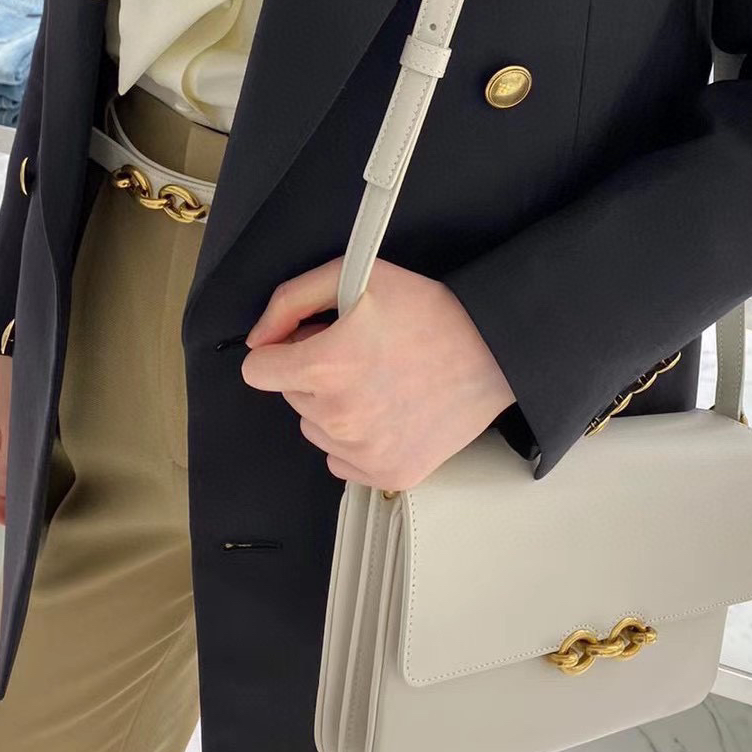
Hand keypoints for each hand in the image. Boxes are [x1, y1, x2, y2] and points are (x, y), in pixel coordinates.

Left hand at [243, 256, 515, 490]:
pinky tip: (389, 410)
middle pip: (290, 395)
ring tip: (378, 380)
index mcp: (325, 367)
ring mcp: (364, 452)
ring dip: (332, 406)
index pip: (258, 372)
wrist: (494, 352)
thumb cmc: (429, 311)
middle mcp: (339, 417)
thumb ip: (290, 300)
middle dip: (312, 372)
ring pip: (314, 428)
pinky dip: (356, 439)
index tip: (307, 342)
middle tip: (359, 352)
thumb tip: (259, 338)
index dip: (281, 349)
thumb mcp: (354, 277)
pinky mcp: (389, 474)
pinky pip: (341, 460)